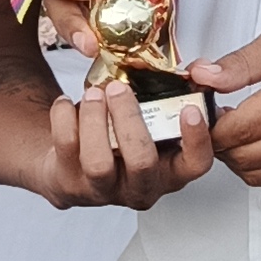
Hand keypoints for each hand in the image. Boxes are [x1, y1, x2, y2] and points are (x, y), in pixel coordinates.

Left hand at [40, 71, 215, 211]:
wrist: (71, 160)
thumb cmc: (119, 137)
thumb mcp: (149, 121)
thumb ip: (167, 99)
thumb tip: (183, 68)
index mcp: (169, 170)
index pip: (195, 164)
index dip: (196, 139)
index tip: (189, 108)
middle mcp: (140, 187)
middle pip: (141, 162)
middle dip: (128, 119)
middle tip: (118, 89)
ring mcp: (103, 191)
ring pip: (99, 162)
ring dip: (94, 119)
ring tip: (93, 94)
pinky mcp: (69, 186)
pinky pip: (66, 148)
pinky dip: (63, 117)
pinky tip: (66, 103)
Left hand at [189, 18, 260, 187]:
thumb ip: (238, 64)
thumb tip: (202, 76)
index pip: (237, 128)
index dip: (211, 125)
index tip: (206, 113)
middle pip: (244, 156)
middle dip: (220, 143)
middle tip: (218, 123)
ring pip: (259, 175)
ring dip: (238, 160)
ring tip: (238, 135)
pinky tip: (259, 146)